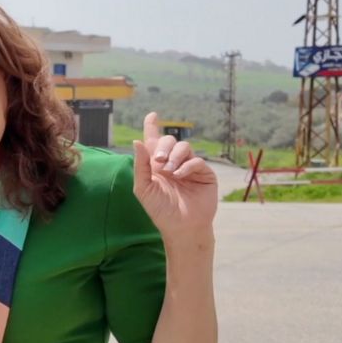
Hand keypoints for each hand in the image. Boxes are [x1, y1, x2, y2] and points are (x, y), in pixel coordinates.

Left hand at [132, 112, 217, 238]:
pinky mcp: (204, 174)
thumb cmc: (160, 210)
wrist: (181, 227)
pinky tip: (180, 175)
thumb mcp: (144, 188)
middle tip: (158, 162)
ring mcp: (189, 167)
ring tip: (169, 172)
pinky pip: (196, 160)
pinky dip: (187, 165)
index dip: (152, 127)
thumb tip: (137, 141)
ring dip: (174, 156)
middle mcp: (172, 162)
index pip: (153, 141)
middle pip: (168, 141)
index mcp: (155, 165)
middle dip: (163, 147)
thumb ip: (140, 165)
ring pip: (183, 147)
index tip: (152, 115)